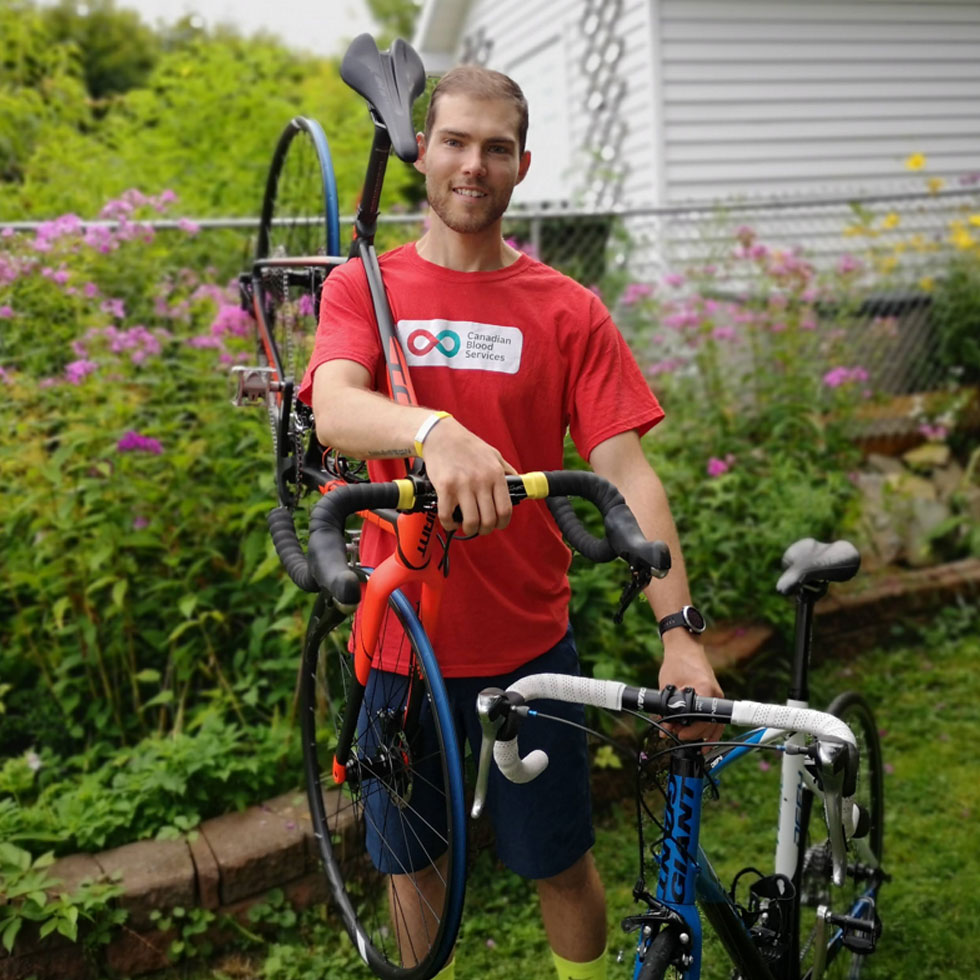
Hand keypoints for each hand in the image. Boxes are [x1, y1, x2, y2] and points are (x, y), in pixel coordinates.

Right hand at [421, 417, 515, 535]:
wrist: (440, 434)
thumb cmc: (466, 445)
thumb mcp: (493, 454)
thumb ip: (506, 470)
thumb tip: (519, 483)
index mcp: (495, 474)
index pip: (505, 509)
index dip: (502, 523)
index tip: (497, 524)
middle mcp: (481, 480)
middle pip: (489, 520)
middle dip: (485, 529)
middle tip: (480, 528)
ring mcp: (463, 485)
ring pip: (471, 522)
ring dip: (469, 530)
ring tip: (465, 526)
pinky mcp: (445, 487)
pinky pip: (447, 515)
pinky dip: (449, 524)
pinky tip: (450, 521)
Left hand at [658, 632, 724, 746]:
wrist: (684, 646)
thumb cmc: (676, 662)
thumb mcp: (667, 686)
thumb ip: (667, 708)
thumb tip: (665, 727)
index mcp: (705, 690)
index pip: (703, 719)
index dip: (692, 732)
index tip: (680, 735)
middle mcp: (714, 694)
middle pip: (711, 724)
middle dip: (695, 735)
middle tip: (679, 737)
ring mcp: (716, 695)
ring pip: (717, 723)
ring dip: (706, 736)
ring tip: (696, 747)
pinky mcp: (714, 696)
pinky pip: (715, 717)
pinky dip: (710, 728)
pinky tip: (705, 739)